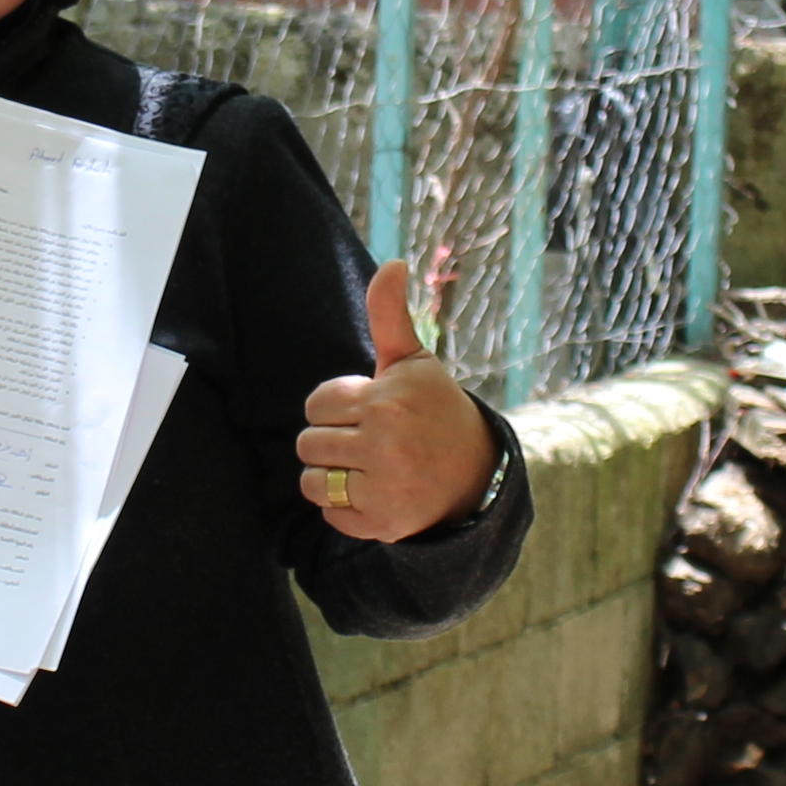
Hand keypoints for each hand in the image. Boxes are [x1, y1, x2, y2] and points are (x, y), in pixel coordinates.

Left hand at [297, 261, 494, 542]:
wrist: (476, 474)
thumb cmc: (435, 409)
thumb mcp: (414, 362)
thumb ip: (390, 315)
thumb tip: (392, 262)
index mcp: (387, 401)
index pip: (316, 404)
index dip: (335, 407)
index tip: (366, 411)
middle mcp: (386, 444)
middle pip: (309, 443)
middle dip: (331, 440)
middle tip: (368, 441)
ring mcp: (385, 487)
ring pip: (312, 481)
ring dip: (331, 476)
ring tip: (365, 467)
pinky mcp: (383, 523)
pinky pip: (329, 514)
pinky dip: (344, 508)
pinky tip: (374, 493)